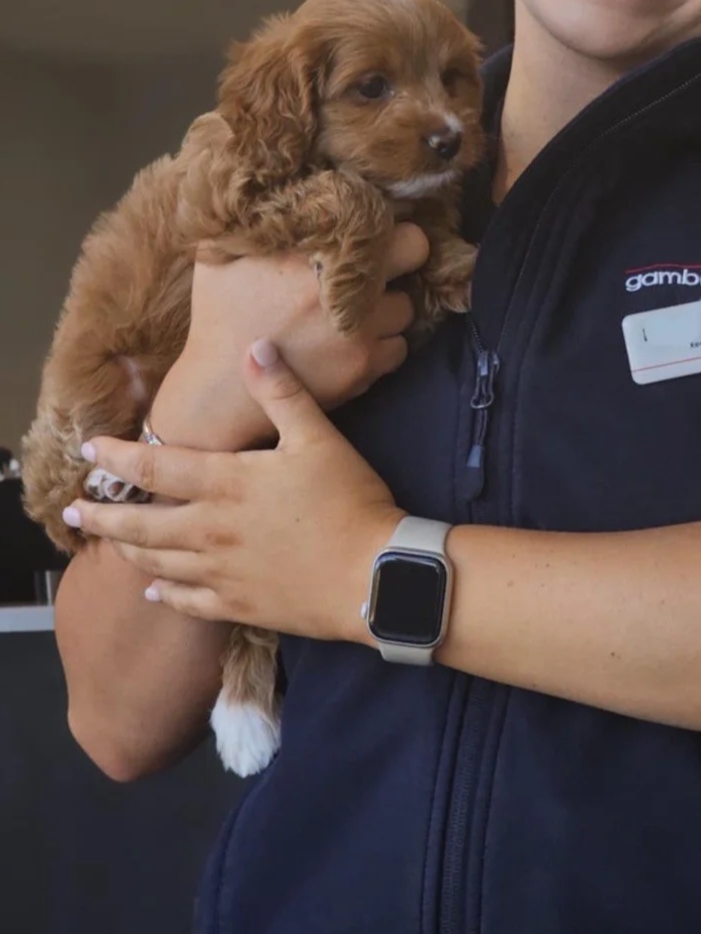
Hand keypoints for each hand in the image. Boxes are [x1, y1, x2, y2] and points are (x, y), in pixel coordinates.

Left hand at [66, 341, 403, 641]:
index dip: (118, 458)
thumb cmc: (349, 501)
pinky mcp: (240, 606)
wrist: (374, 575)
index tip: (89, 450)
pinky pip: (188, 603)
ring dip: (127, 551)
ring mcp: (222, 573)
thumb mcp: (319, 437)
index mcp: (227, 484)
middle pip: (142, 524)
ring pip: (158, 564)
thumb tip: (254, 346)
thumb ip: (281, 393)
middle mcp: (212, 530)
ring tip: (108, 543)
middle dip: (102, 517)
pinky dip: (164, 596)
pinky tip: (154, 592)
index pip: (156, 467)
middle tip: (73, 514)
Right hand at [152, 223, 429, 451]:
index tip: (373, 233)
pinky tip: (354, 341)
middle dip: (400, 257)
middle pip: (415, 254)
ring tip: (357, 308)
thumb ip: (253, 221)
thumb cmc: (219, 316)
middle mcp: (347, 289)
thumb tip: (271, 186)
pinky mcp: (363, 368)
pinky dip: (382, 345)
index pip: (392, 222)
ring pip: (407, 306)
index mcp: (316, 252)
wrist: (219, 389)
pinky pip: (398, 348)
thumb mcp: (221, 255)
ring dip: (387, 306)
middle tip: (377, 266)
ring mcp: (361, 331)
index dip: (388, 227)